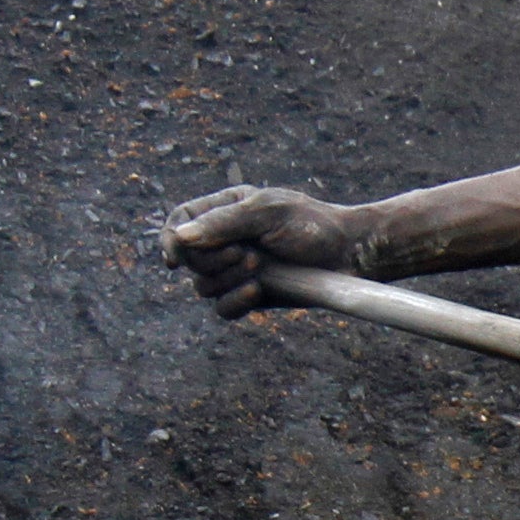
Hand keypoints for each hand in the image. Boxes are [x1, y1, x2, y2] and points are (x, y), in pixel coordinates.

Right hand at [160, 184, 376, 320]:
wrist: (348, 254)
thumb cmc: (311, 225)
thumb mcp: (267, 212)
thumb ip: (223, 222)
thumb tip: (180, 236)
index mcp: (225, 210)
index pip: (180, 222)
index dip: (170, 239)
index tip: (173, 256)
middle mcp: (225, 240)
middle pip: (189, 260)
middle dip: (213, 260)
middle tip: (249, 253)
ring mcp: (236, 270)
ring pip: (203, 286)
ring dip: (229, 279)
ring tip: (261, 266)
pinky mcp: (250, 296)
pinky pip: (223, 309)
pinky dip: (235, 302)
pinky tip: (258, 290)